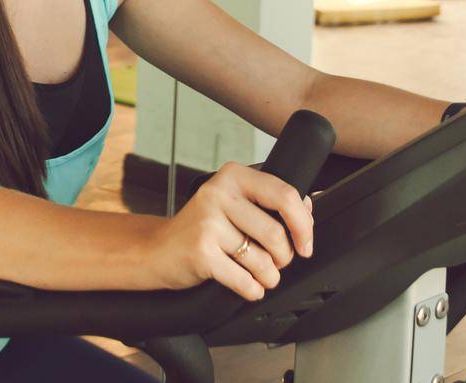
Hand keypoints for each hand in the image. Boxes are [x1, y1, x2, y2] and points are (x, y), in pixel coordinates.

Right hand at [147, 162, 314, 300]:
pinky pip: (245, 280)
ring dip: (269, 276)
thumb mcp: (232, 203)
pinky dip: (253, 290)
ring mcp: (207, 223)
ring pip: (263, 260)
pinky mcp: (201, 252)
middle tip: (278, 261)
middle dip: (285, 257)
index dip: (303, 224)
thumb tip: (308, 206)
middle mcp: (218, 194)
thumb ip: (268, 201)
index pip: (285, 194)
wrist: (158, 249)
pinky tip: (248, 286)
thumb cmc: (201, 227)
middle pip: (276, 233)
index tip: (306, 243)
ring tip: (260, 275)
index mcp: (233, 176)